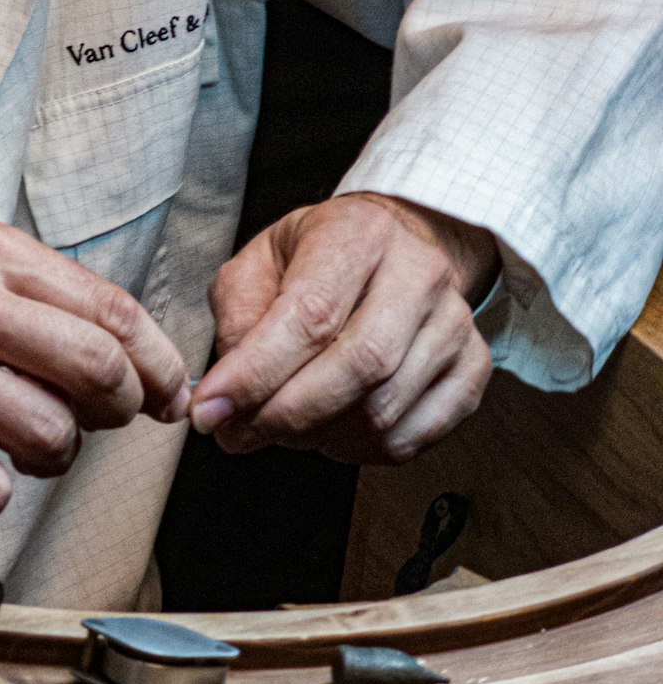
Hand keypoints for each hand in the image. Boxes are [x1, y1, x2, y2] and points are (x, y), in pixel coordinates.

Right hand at [0, 213, 188, 519]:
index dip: (158, 360)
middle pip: (98, 367)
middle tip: (105, 425)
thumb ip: (22, 297)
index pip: (109, 306)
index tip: (169, 394)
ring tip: (23, 451)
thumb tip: (119, 356)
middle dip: (122, 411)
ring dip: (55, 459)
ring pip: (51, 434)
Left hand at [190, 194, 496, 463]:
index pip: (312, 315)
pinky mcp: (473, 367)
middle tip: (238, 432)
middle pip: (359, 366)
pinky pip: (413, 436)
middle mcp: (420, 272)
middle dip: (286, 414)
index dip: (256, 374)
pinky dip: (360, 451)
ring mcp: (454, 322)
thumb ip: (237, 315)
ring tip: (280, 426)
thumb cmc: (320, 257)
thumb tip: (230, 385)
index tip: (210, 410)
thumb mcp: (259, 261)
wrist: (391, 247)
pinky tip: (330, 432)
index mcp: (360, 232)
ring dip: (317, 436)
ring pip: (385, 410)